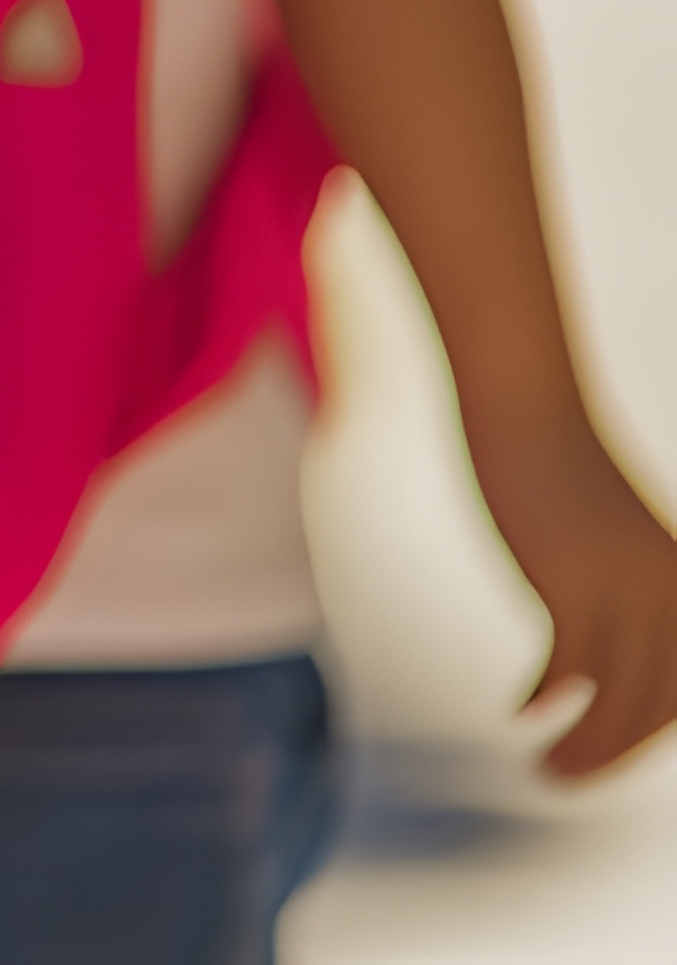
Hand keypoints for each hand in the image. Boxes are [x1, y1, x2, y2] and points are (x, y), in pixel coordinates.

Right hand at [474, 418, 676, 778]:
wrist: (527, 404)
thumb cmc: (556, 466)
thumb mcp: (606, 540)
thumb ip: (615, 594)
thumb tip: (582, 670)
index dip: (653, 732)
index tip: (608, 757)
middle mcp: (673, 591)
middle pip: (665, 706)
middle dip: (621, 754)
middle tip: (570, 778)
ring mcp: (629, 588)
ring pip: (626, 702)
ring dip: (588, 750)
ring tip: (546, 772)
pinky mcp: (575, 582)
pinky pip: (573, 669)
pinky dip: (550, 697)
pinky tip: (522, 709)